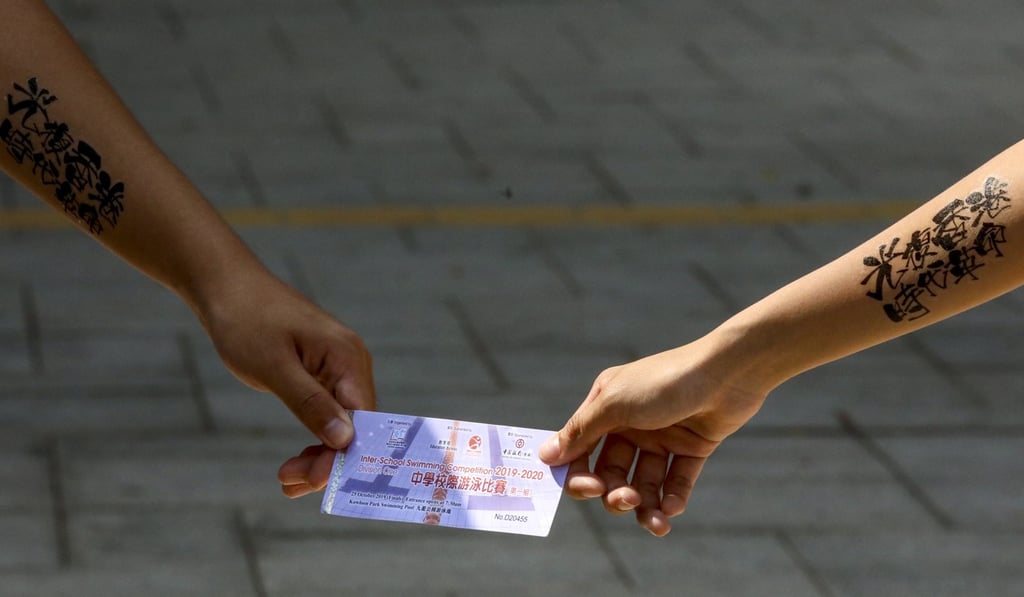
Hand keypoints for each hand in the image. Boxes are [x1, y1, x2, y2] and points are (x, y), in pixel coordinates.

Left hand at [195, 269, 374, 497]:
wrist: (225, 286)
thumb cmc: (246, 319)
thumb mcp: (273, 366)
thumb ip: (310, 403)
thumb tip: (345, 440)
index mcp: (347, 358)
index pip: (362, 419)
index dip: (344, 455)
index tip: (314, 482)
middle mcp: (351, 364)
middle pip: (355, 426)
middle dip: (328, 461)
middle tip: (290, 485)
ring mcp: (337, 368)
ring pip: (341, 424)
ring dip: (320, 455)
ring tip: (286, 479)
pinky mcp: (321, 373)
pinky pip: (327, 413)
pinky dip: (313, 438)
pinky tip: (296, 461)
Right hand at [539, 339, 767, 535]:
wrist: (727, 373)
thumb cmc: (664, 382)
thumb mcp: (614, 404)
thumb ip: (580, 432)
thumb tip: (544, 456)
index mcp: (605, 407)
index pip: (580, 451)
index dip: (579, 474)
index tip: (589, 489)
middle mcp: (630, 424)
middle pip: (611, 473)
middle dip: (615, 493)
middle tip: (627, 499)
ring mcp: (661, 438)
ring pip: (644, 484)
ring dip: (645, 507)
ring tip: (656, 521)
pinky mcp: (691, 449)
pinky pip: (675, 482)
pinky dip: (671, 500)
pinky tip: (671, 510)